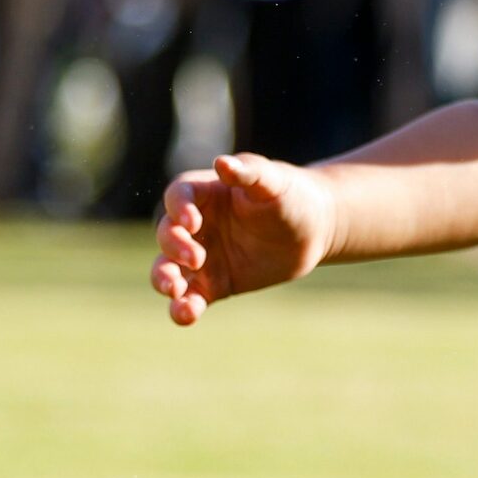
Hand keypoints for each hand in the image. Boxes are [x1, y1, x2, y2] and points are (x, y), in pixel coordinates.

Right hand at [149, 153, 337, 326]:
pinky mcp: (213, 285)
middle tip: (195, 258)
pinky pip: (190, 298)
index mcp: (207, 193)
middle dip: (173, 247)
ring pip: (167, 269)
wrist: (313, 229)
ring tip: (174, 291)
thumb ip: (249, 172)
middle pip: (167, 234)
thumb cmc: (292, 195)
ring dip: (163, 280)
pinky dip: (182, 308)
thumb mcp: (275, 181)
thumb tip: (222, 162)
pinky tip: (186, 315)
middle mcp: (197, 226)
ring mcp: (202, 257)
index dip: (178, 208)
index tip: (193, 222)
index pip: (178, 195)